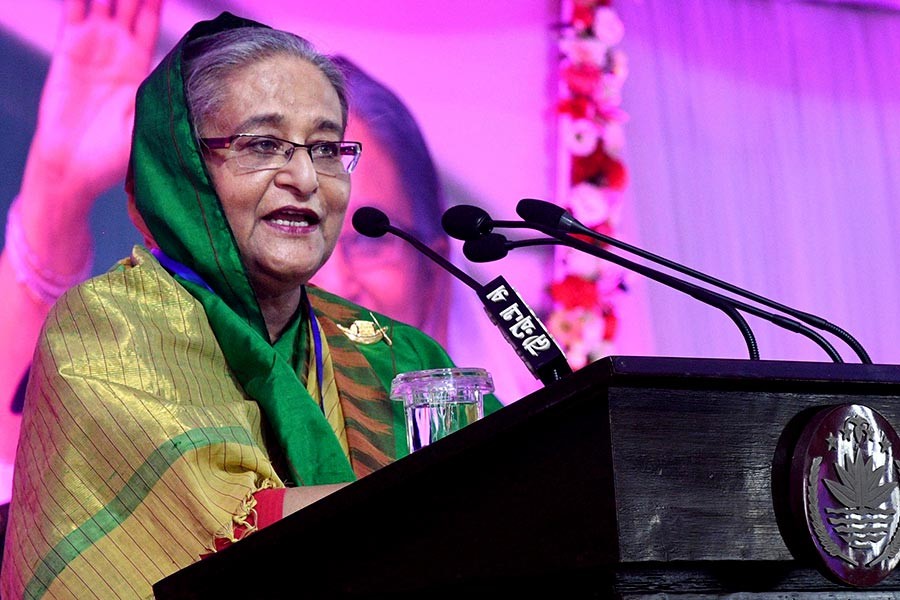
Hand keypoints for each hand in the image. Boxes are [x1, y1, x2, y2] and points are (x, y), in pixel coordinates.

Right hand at [23, 0, 161, 205]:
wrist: (75, 166)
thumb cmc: (114, 154)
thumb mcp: (148, 125)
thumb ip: (164, 102)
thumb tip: (197, 92)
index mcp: (140, 65)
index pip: (151, 20)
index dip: (157, 0)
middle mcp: (117, 50)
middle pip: (130, 3)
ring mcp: (92, 45)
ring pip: (104, 0)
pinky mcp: (68, 49)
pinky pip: (73, 12)